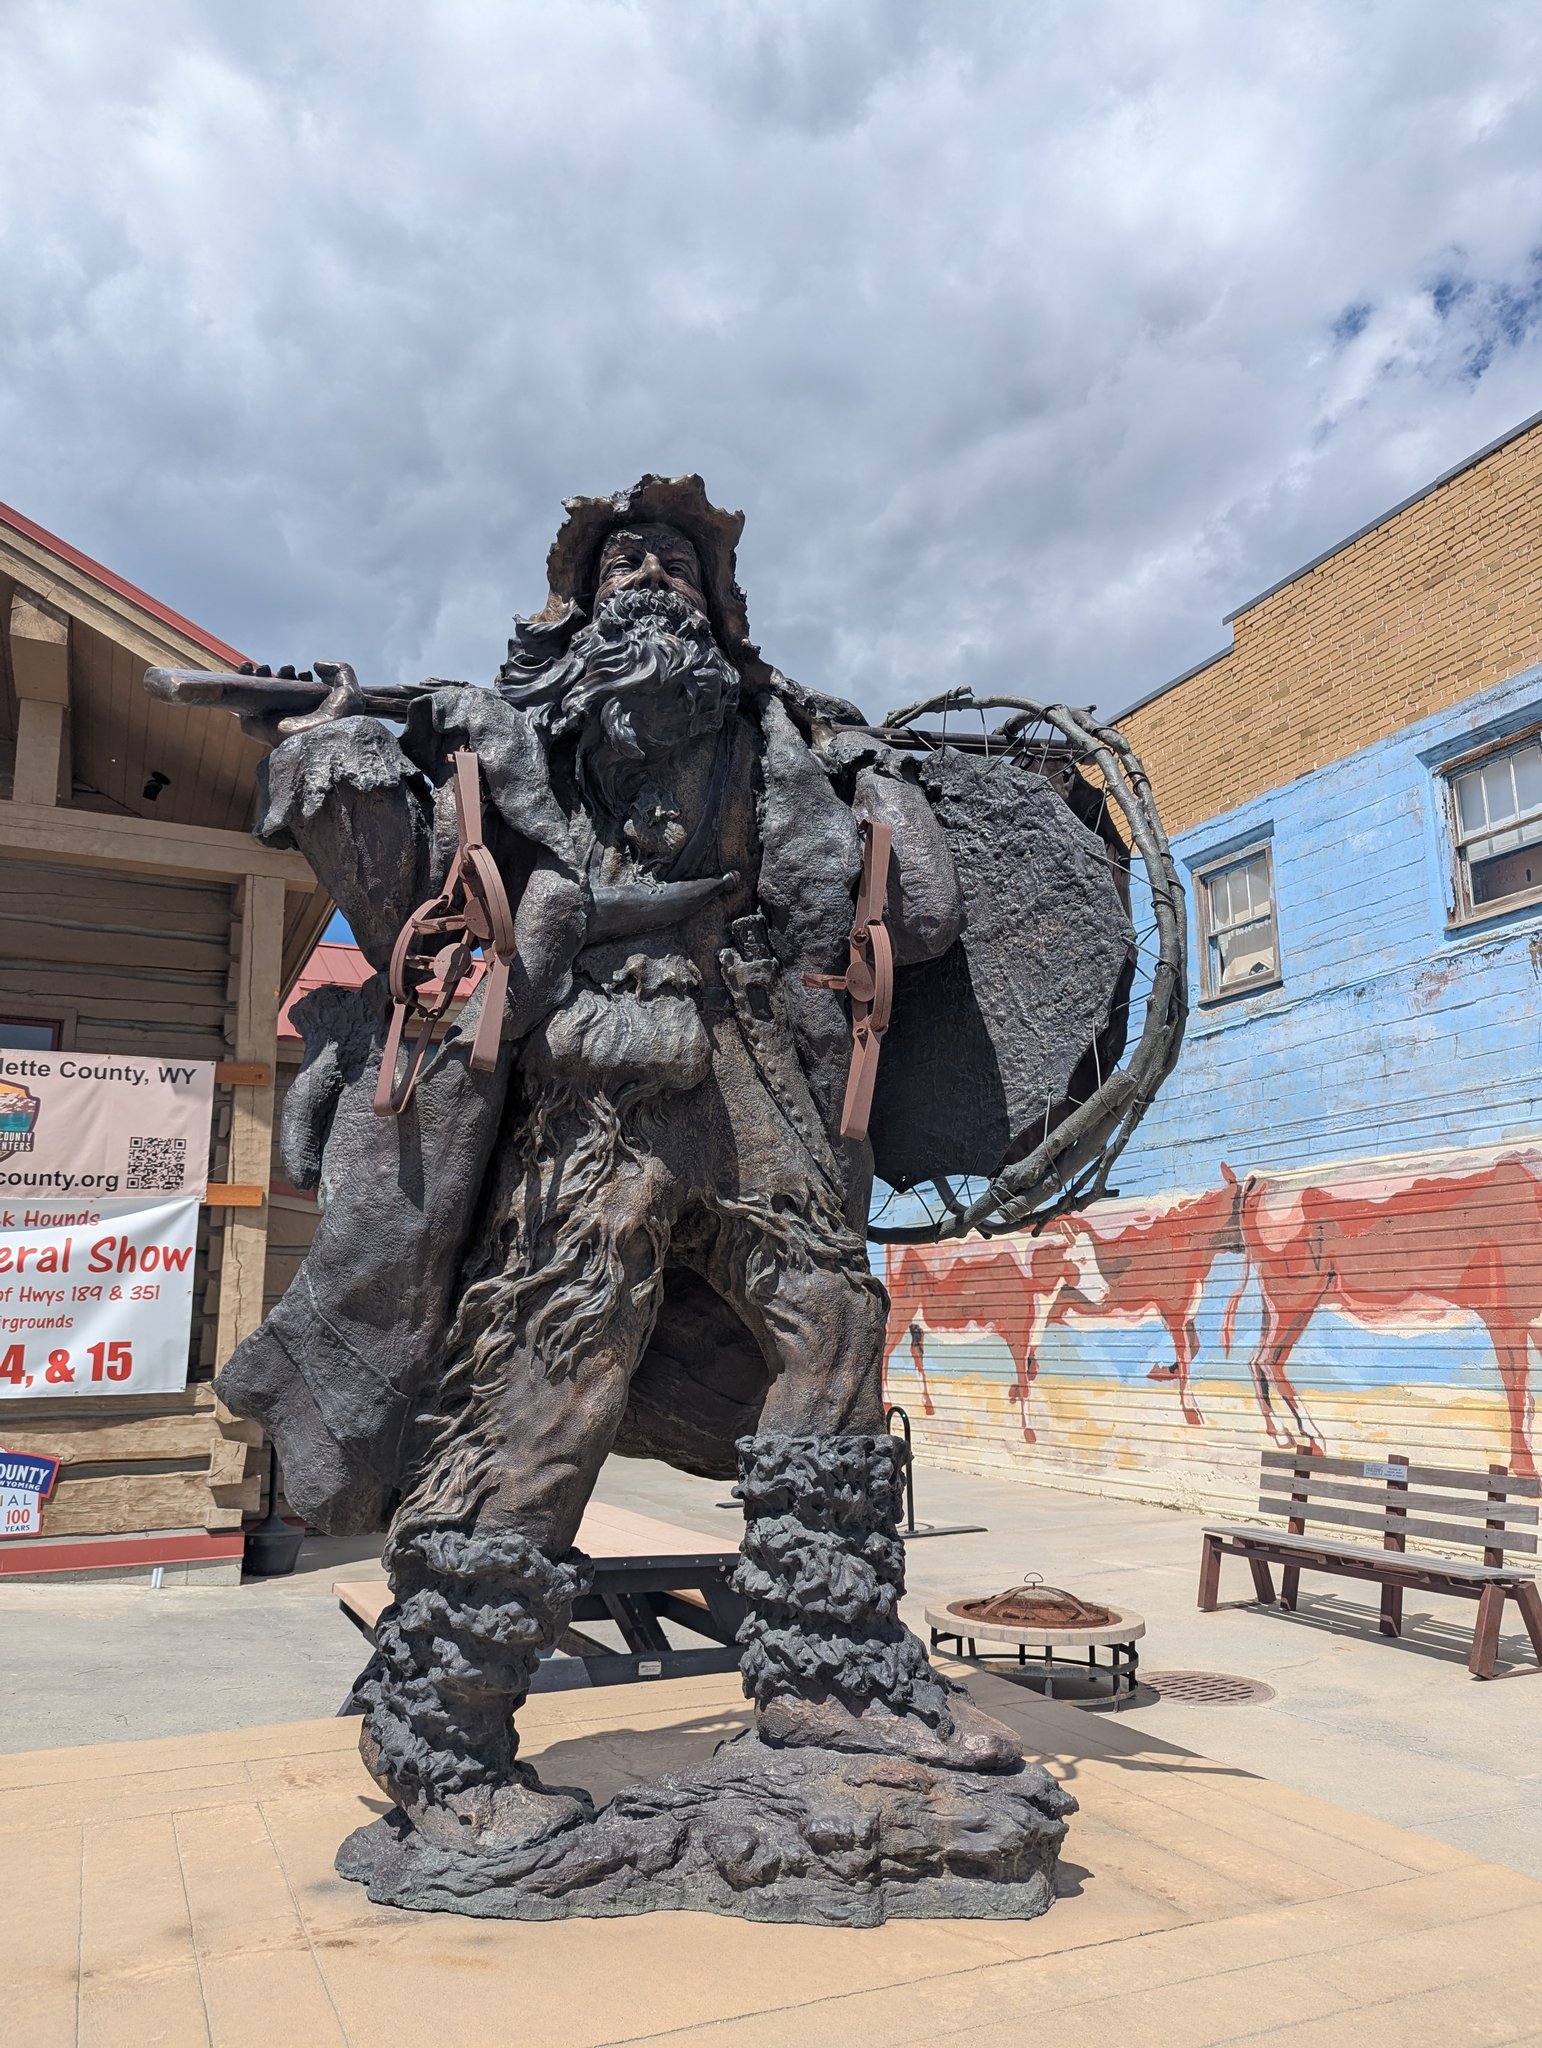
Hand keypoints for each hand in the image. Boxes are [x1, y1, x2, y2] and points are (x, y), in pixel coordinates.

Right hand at [237, 660, 366, 744]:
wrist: (323, 739)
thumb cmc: (340, 719)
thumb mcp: (350, 689)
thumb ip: (340, 670)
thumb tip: (315, 665)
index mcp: (312, 711)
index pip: (299, 692)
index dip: (300, 677)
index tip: (306, 673)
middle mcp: (292, 716)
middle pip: (279, 690)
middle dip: (280, 674)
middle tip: (286, 669)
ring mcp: (274, 720)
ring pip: (260, 695)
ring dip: (259, 676)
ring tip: (265, 666)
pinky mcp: (258, 725)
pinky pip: (241, 705)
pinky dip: (239, 682)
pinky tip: (246, 668)